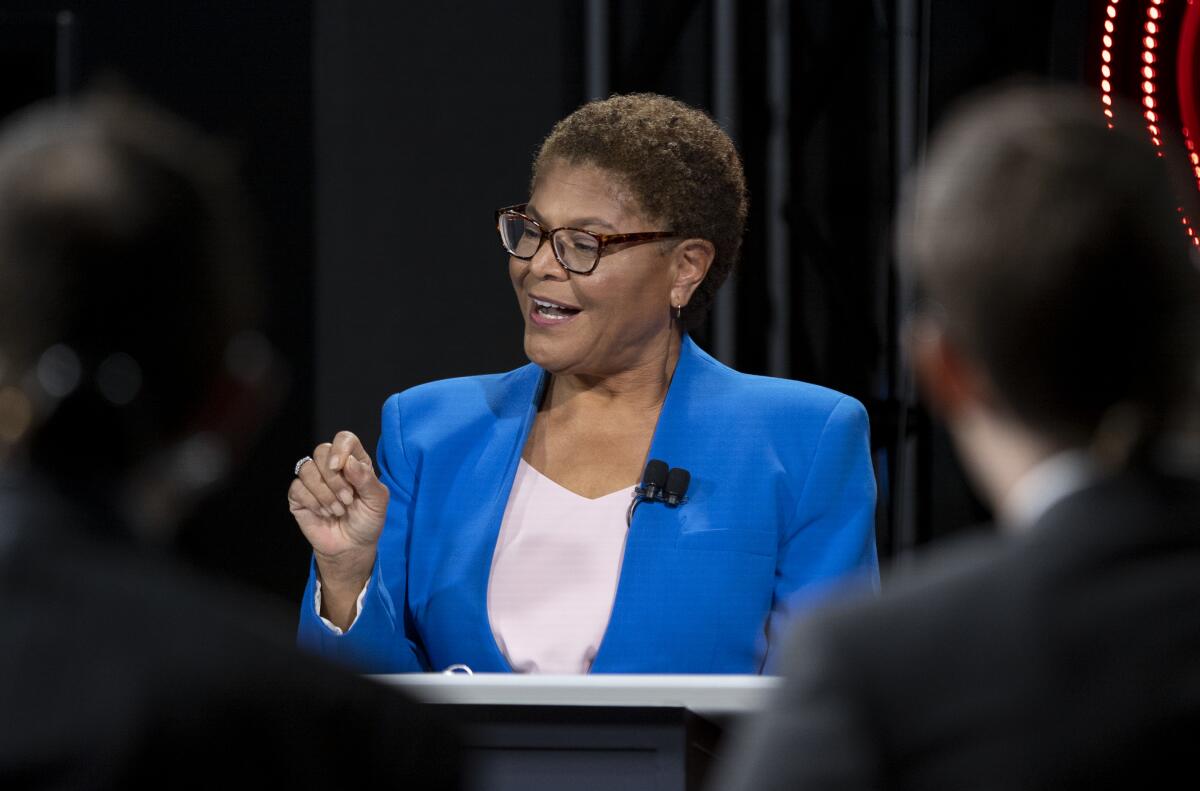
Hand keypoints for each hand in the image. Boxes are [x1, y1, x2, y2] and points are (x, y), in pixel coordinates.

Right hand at [288, 431, 388, 584]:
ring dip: (324, 493)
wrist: (352, 547)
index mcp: (354, 462)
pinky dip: (313, 502)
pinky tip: (324, 513)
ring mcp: (314, 481)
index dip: (341, 448)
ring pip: (307, 469)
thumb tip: (348, 461)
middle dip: (334, 479)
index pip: (344, 439)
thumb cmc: (367, 521)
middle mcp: (332, 467)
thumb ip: (367, 480)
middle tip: (347, 499)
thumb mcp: (377, 502)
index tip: (341, 466)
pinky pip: (297, 488)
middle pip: (321, 451)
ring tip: (337, 510)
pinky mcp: (299, 496)